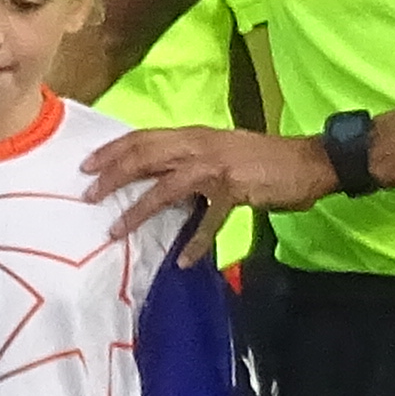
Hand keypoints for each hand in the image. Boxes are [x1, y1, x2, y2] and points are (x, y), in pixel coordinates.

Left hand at [77, 117, 318, 251]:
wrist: (307, 161)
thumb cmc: (263, 158)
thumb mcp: (220, 150)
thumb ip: (190, 159)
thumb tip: (159, 177)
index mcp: (194, 134)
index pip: (144, 137)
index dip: (113, 149)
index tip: (87, 165)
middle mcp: (199, 145)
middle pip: (144, 157)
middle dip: (112, 176)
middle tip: (88, 194)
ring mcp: (216, 167)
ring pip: (164, 187)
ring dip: (136, 210)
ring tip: (115, 230)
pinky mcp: (234, 190)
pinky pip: (208, 221)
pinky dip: (194, 242)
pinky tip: (182, 260)